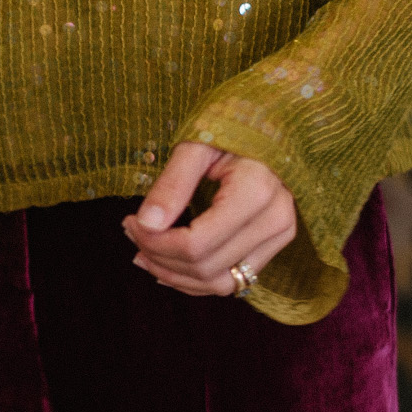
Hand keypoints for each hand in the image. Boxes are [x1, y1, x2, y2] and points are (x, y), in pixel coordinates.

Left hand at [121, 143, 296, 297]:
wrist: (269, 129)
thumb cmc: (230, 131)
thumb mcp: (195, 146)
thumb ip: (171, 184)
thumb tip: (146, 224)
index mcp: (256, 191)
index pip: (196, 243)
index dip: (156, 243)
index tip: (131, 222)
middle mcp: (275, 221)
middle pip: (205, 266)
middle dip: (160, 257)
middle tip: (132, 233)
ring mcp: (279, 237)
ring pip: (219, 283)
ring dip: (176, 275)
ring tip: (144, 253)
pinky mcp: (275, 246)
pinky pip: (232, 281)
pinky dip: (196, 279)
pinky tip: (168, 264)